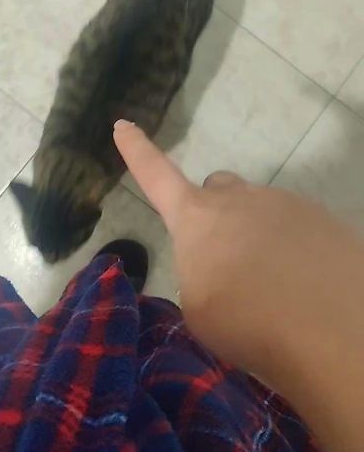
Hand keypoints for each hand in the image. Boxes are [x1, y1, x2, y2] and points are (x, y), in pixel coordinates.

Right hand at [114, 119, 363, 451]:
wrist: (330, 327)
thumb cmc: (245, 321)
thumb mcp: (198, 309)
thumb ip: (199, 276)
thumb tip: (219, 267)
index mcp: (197, 218)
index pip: (155, 176)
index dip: (137, 151)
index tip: (123, 124)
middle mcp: (239, 199)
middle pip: (215, 188)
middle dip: (211, 212)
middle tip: (221, 254)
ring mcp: (283, 203)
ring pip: (257, 210)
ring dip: (254, 237)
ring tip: (270, 287)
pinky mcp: (320, 218)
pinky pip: (293, 227)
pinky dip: (289, 249)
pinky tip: (301, 285)